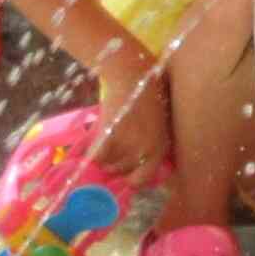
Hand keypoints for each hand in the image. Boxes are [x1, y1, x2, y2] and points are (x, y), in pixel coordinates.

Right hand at [92, 60, 173, 183]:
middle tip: (113, 148)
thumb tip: (133, 167)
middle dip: (114, 164)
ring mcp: (129, 145)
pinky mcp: (112, 136)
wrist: (133, 75)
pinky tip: (100, 135)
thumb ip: (149, 146)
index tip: (123, 173)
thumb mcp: (157, 126)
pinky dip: (94, 149)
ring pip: (107, 164)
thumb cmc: (146, 96)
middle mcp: (146, 150)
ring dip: (104, 156)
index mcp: (161, 148)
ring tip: (108, 138)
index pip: (142, 180)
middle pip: (121, 172)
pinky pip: (96, 156)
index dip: (130, 178)